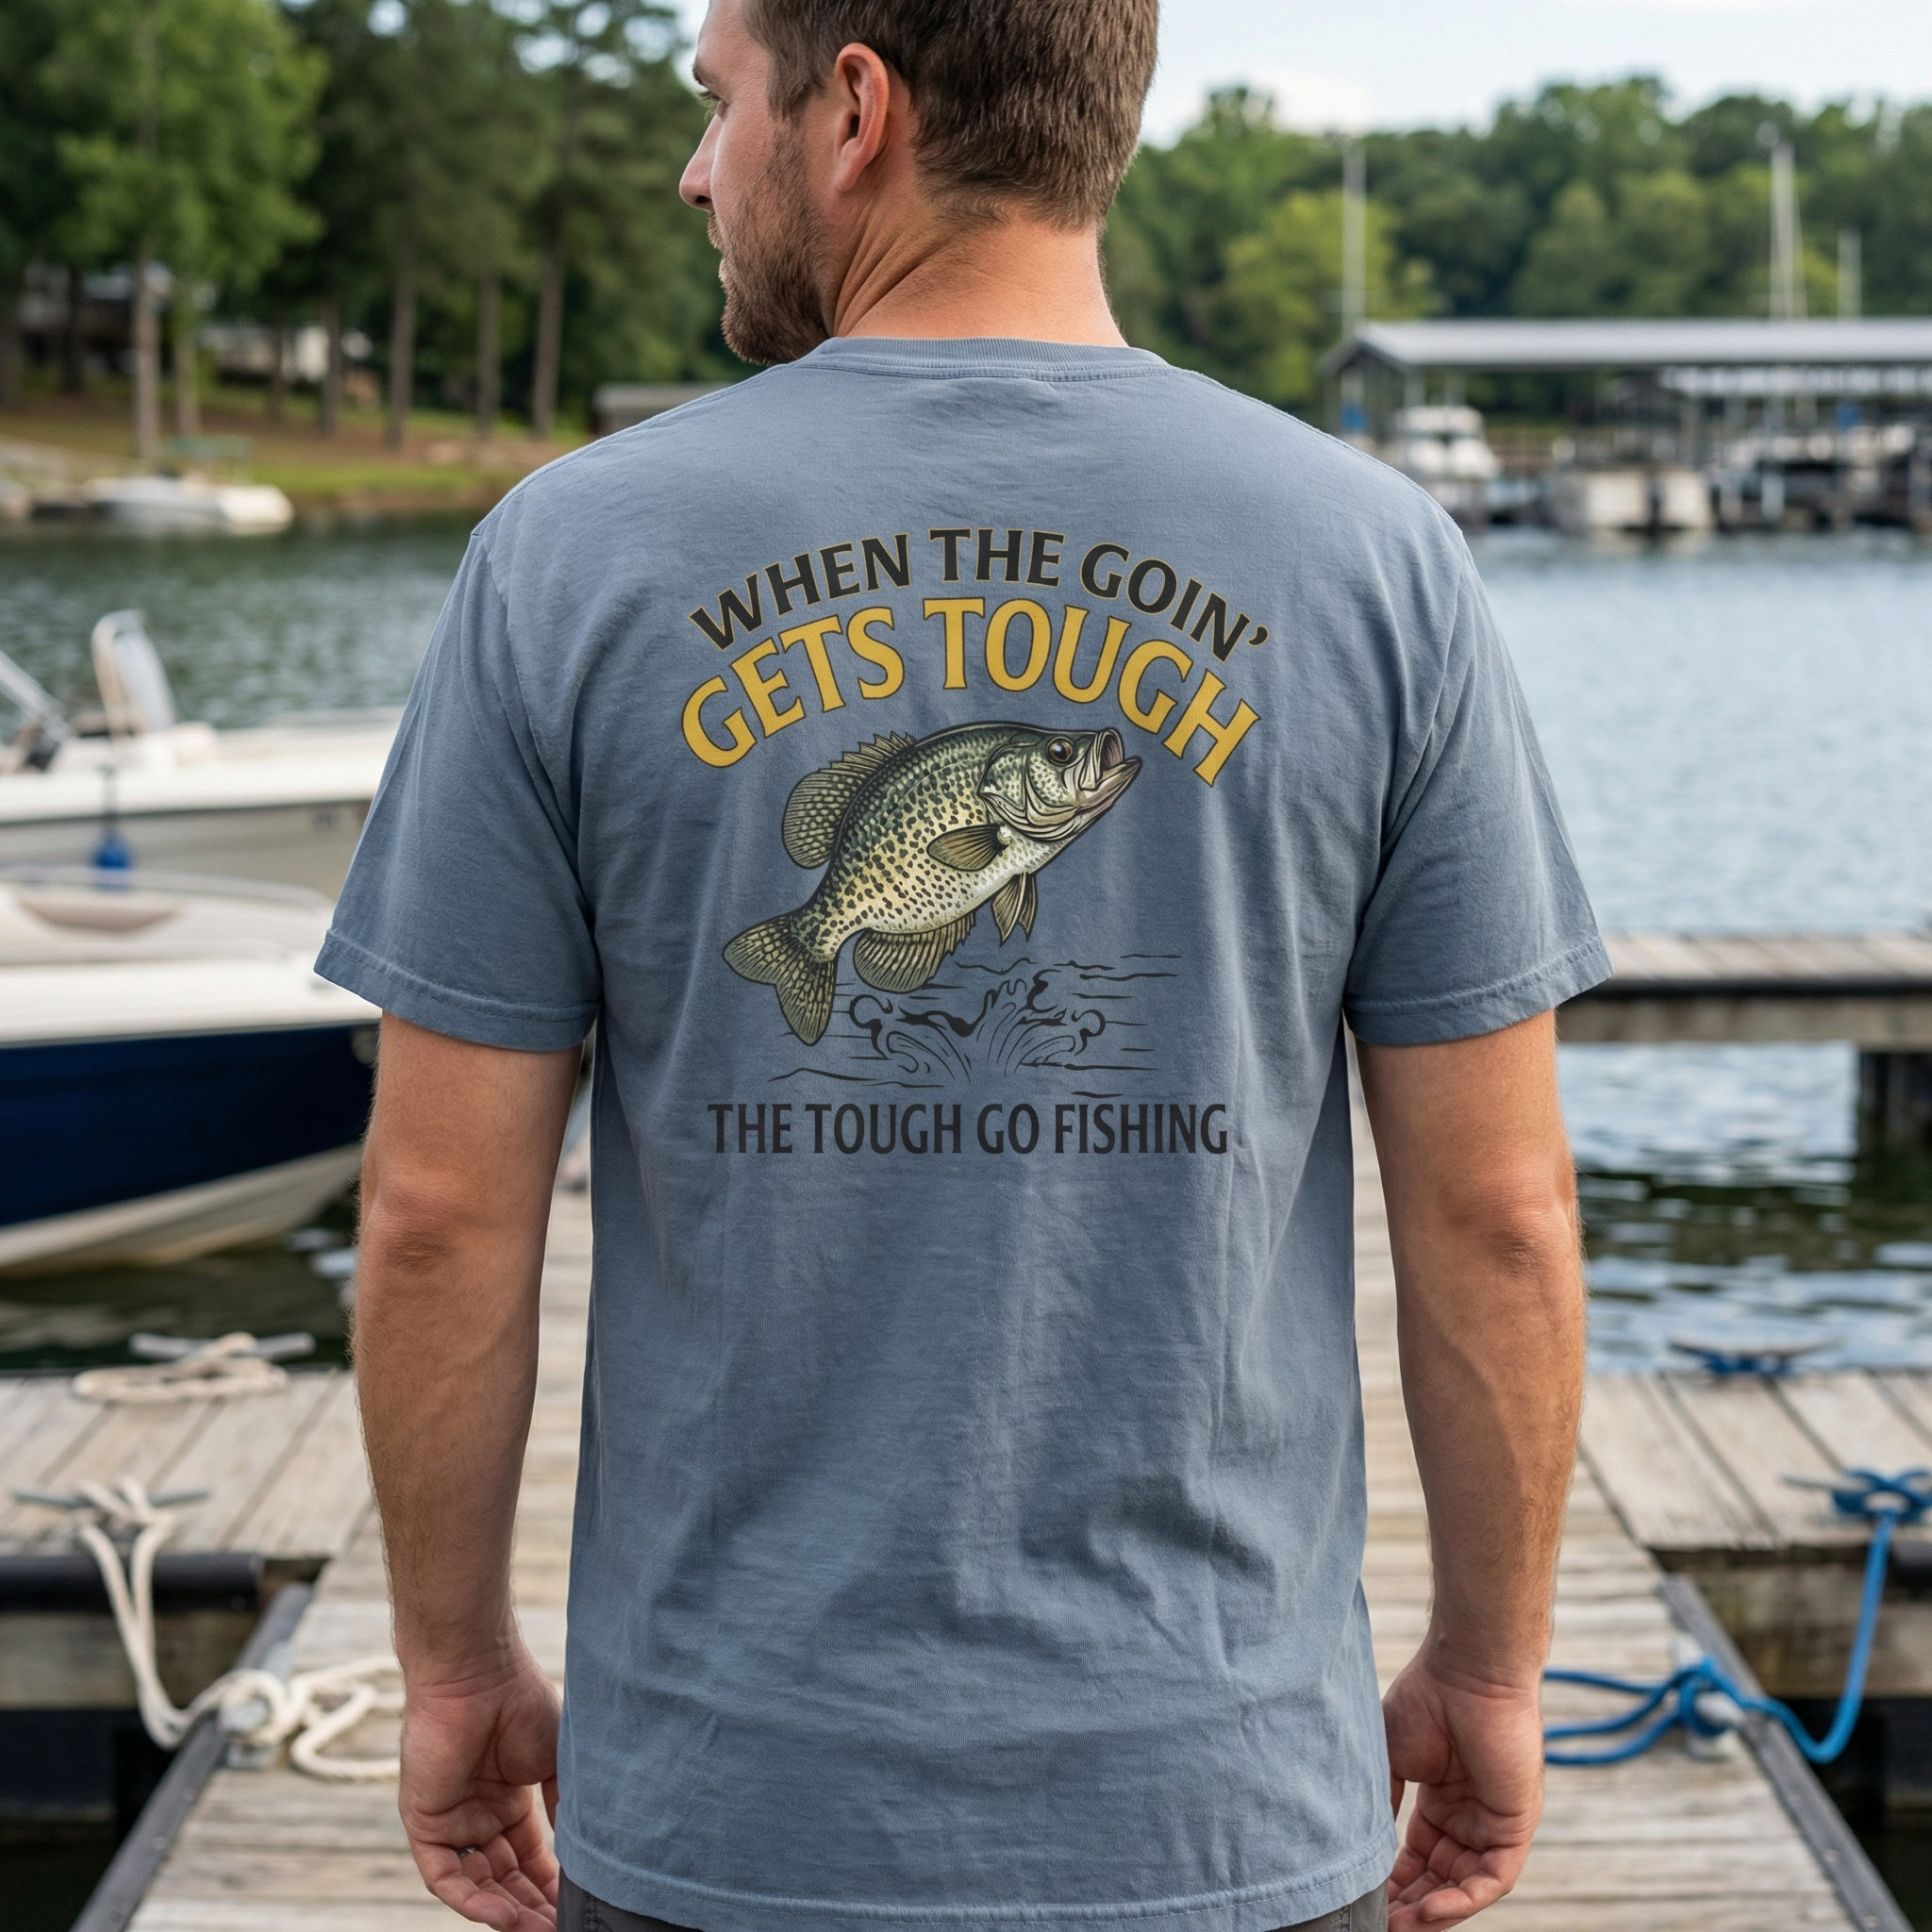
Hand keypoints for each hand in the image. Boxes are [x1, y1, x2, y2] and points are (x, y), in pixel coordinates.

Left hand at [398, 1645, 562, 1930]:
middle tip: (560, 1928)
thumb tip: (585, 1852)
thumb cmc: (521, 1702)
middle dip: (533, 1907)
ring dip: (506, 1911)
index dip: (552, 1886)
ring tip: (539, 1929)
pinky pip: (446, 1876)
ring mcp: (451, 1822)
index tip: (578, 1908)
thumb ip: (565, 1806)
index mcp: (508, 1800)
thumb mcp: (555, 1761)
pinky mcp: (424, 1824)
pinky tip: (504, 1914)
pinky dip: (473, 1899)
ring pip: (477, 1885)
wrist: (479, 1673)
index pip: (531, 1858)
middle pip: (506, 1879)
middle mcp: (478, 1816)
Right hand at [1382, 1649, 1543, 1929]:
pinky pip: (1492, 1879)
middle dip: (1409, 1906)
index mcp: (1441, 1802)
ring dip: (1433, 1912)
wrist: (1466, 1670)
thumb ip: (1381, 1803)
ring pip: (1465, 1887)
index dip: (1392, 1883)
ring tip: (1397, 1926)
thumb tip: (1358, 1847)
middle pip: (1439, 1879)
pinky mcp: (1515, 1826)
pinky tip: (1429, 1910)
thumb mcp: (1391, 1759)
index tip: (1363, 1902)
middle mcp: (1469, 1818)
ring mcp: (1493, 1824)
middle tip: (1378, 1924)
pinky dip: (1461, 1899)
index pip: (1417, 1859)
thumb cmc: (1427, 1699)